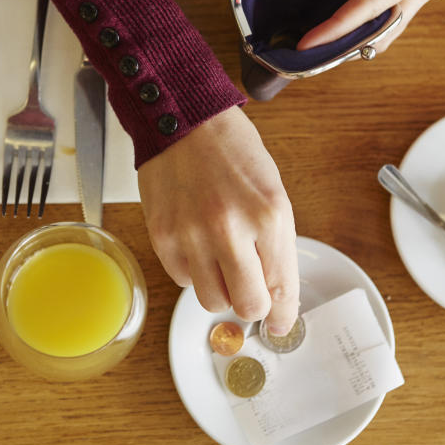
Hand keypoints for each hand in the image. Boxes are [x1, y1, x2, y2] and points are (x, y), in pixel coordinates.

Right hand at [138, 106, 298, 334]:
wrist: (182, 120)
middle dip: (253, 306)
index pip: (281, 287)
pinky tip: (197, 245)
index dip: (282, 314)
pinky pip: (182, 280)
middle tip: (251, 294)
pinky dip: (193, 272)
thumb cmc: (232, 151)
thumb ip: (275, 245)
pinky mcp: (162, 237)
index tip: (280, 323)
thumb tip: (275, 293)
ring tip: (221, 263)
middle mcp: (231, 229)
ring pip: (212, 301)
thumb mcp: (272, 193)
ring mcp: (192, 236)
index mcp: (269, 216)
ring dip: (221, 290)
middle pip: (247, 305)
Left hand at [297, 0, 444, 51]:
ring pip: (389, 29)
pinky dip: (363, 28)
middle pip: (387, 26)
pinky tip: (337, 31)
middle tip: (308, 51)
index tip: (310, 42)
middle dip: (347, 42)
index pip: (378, 3)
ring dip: (355, 40)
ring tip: (318, 45)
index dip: (342, 26)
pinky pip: (388, 18)